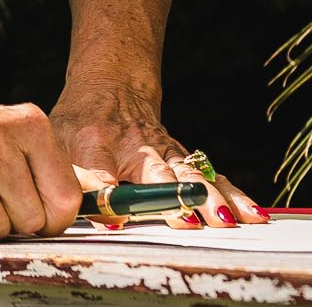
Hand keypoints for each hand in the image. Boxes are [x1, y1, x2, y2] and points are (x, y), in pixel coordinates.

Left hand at [51, 81, 268, 229]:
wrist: (110, 89)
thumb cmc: (77, 124)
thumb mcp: (58, 140)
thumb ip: (66, 174)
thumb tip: (72, 211)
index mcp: (93, 141)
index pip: (99, 172)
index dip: (107, 196)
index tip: (116, 217)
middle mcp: (134, 145)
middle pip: (155, 173)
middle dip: (171, 197)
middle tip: (185, 221)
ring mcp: (164, 149)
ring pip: (190, 175)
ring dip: (208, 199)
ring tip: (225, 222)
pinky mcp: (184, 157)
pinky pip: (211, 176)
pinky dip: (233, 195)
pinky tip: (253, 213)